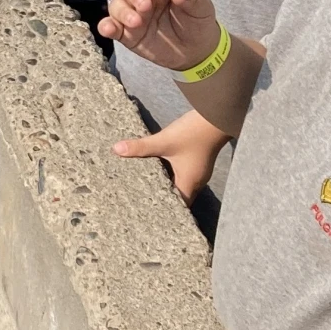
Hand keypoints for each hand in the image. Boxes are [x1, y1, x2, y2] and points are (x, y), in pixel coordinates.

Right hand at [98, 0, 221, 71]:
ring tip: (136, 22)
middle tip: (144, 7)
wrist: (195, 51)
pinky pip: (111, 25)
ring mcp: (133, 12)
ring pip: (117, 3)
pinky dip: (106, 26)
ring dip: (122, 11)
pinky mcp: (126, 31)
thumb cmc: (198, 22)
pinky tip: (108, 29)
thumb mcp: (202, 8)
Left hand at [113, 110, 229, 203]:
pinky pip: (183, 173)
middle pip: (180, 196)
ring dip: (167, 185)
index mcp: (189, 183)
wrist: (214, 118)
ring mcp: (198, 171)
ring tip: (148, 187)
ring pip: (181, 184)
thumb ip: (141, 147)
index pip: (179, 205)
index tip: (149, 212)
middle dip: (164, 198)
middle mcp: (196, 181)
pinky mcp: (197, 161)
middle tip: (144, 201)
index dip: (166, 210)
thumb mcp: (163, 141)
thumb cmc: (192, 134)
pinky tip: (159, 168)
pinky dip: (171, 174)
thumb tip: (116, 150)